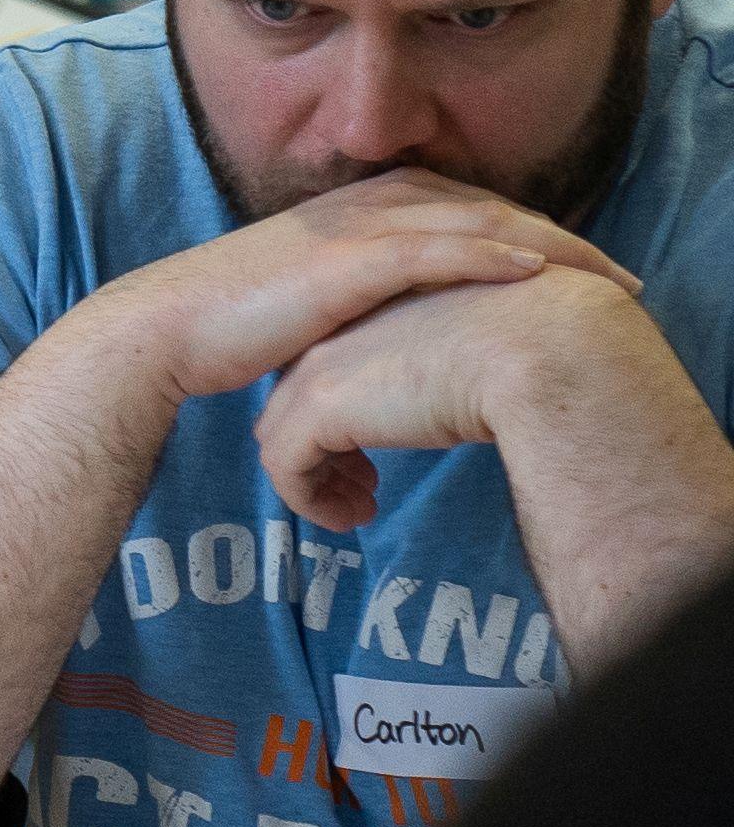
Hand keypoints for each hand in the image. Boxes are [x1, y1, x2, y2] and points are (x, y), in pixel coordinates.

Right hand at [86, 168, 623, 405]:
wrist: (162, 332)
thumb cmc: (223, 329)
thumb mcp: (305, 303)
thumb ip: (356, 303)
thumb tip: (392, 341)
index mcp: (355, 212)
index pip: (466, 209)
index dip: (532, 231)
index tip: (579, 268)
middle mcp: (362, 206)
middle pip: (490, 207)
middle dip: (564, 237)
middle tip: (619, 275)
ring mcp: (353, 230)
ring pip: (477, 221)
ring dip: (552, 245)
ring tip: (605, 276)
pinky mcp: (341, 262)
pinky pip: (433, 249)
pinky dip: (489, 254)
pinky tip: (533, 269)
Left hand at [254, 263, 683, 530]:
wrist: (543, 344)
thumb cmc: (539, 341)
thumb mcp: (482, 343)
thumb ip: (452, 362)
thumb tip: (455, 397)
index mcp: (373, 306)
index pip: (331, 363)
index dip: (345, 410)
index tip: (374, 449)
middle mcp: (337, 330)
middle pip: (295, 399)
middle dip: (323, 448)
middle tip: (364, 486)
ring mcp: (322, 367)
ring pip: (283, 436)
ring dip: (317, 480)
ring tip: (360, 508)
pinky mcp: (321, 409)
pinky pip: (286, 469)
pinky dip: (310, 500)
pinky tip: (355, 519)